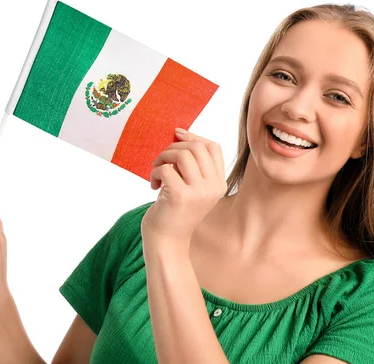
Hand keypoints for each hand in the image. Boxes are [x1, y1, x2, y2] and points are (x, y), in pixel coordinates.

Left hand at [141, 128, 226, 245]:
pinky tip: (154, 185)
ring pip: (182, 154)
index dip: (194, 136)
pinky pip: (166, 168)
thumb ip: (191, 164)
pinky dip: (155, 172)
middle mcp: (213, 187)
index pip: (213, 147)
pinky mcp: (180, 196)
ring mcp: (198, 192)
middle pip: (197, 147)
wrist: (166, 242)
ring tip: (157, 171)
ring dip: (163, 157)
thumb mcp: (191, 186)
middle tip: (162, 161)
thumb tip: (180, 132)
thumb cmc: (174, 211)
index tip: (177, 135)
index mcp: (219, 184)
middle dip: (174, 147)